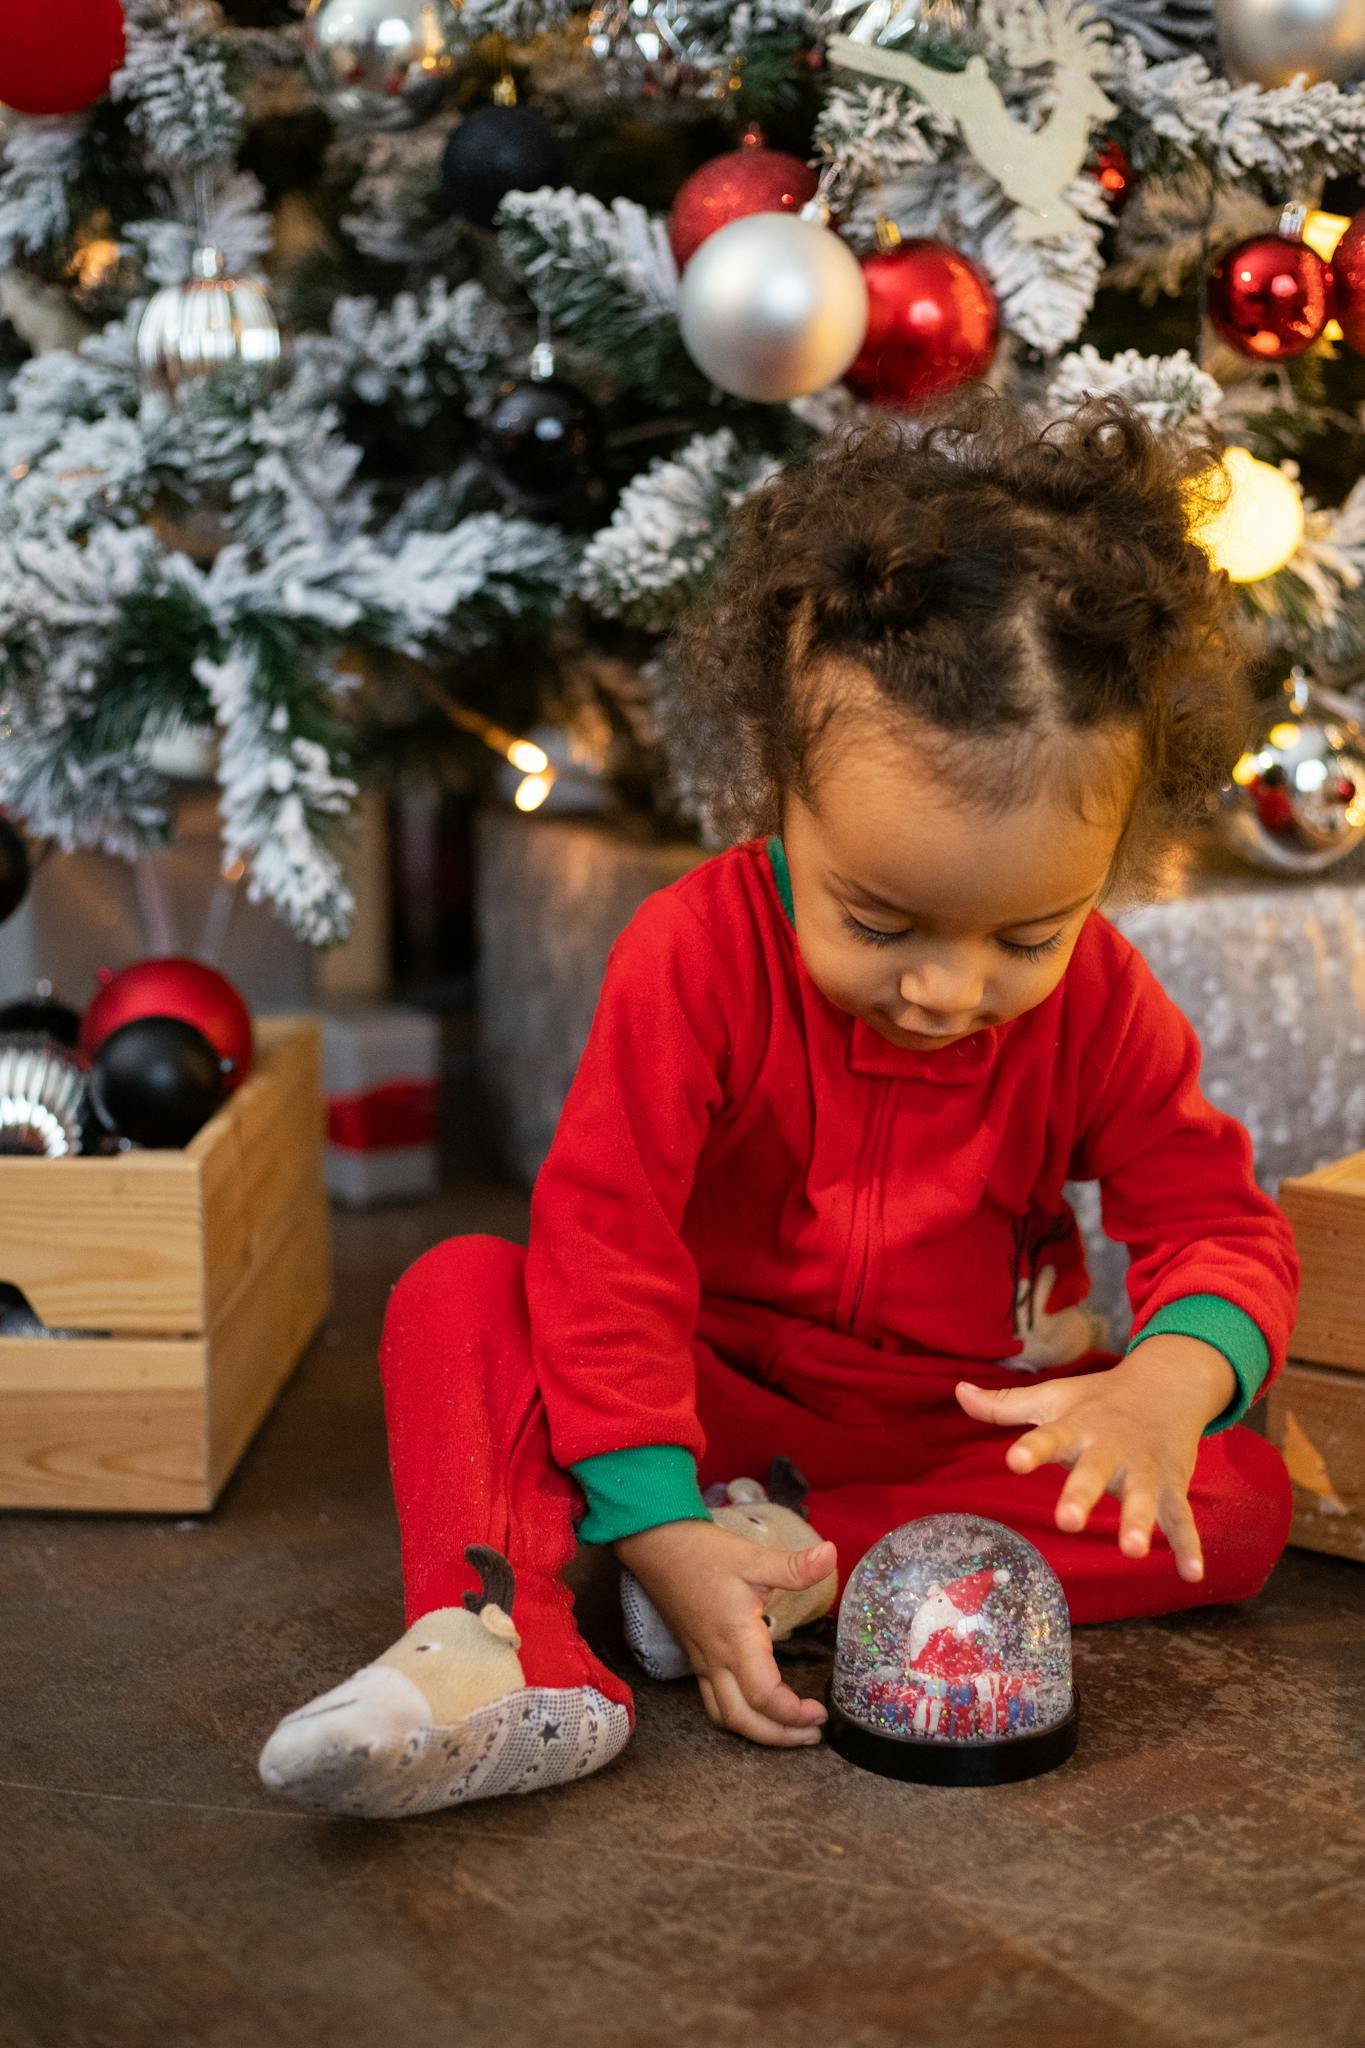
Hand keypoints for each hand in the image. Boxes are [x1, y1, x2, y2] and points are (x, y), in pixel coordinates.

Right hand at [614, 1519, 835, 1747]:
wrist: (657, 1548)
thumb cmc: (704, 1554)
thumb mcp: (753, 1558)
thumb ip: (794, 1566)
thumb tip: (831, 1554)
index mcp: (735, 1640)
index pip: (764, 1696)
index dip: (794, 1714)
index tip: (820, 1712)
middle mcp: (716, 1660)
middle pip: (744, 1721)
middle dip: (780, 1737)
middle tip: (813, 1735)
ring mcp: (703, 1663)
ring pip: (726, 1718)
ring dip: (758, 1733)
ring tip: (790, 1730)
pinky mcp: (696, 1659)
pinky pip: (714, 1703)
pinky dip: (739, 1717)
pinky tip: (758, 1708)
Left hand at [955, 1336, 1236, 1581]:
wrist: (1167, 1384)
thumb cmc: (1097, 1399)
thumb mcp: (1052, 1398)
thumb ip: (1005, 1406)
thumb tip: (958, 1392)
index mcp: (1076, 1427)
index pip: (1049, 1437)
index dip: (1032, 1449)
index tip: (1014, 1461)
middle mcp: (1110, 1447)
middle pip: (1095, 1471)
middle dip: (1082, 1494)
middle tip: (1067, 1521)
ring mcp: (1144, 1468)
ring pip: (1144, 1496)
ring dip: (1139, 1521)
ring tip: (1131, 1550)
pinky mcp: (1172, 1484)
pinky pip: (1182, 1517)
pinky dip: (1190, 1545)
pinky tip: (1191, 1575)